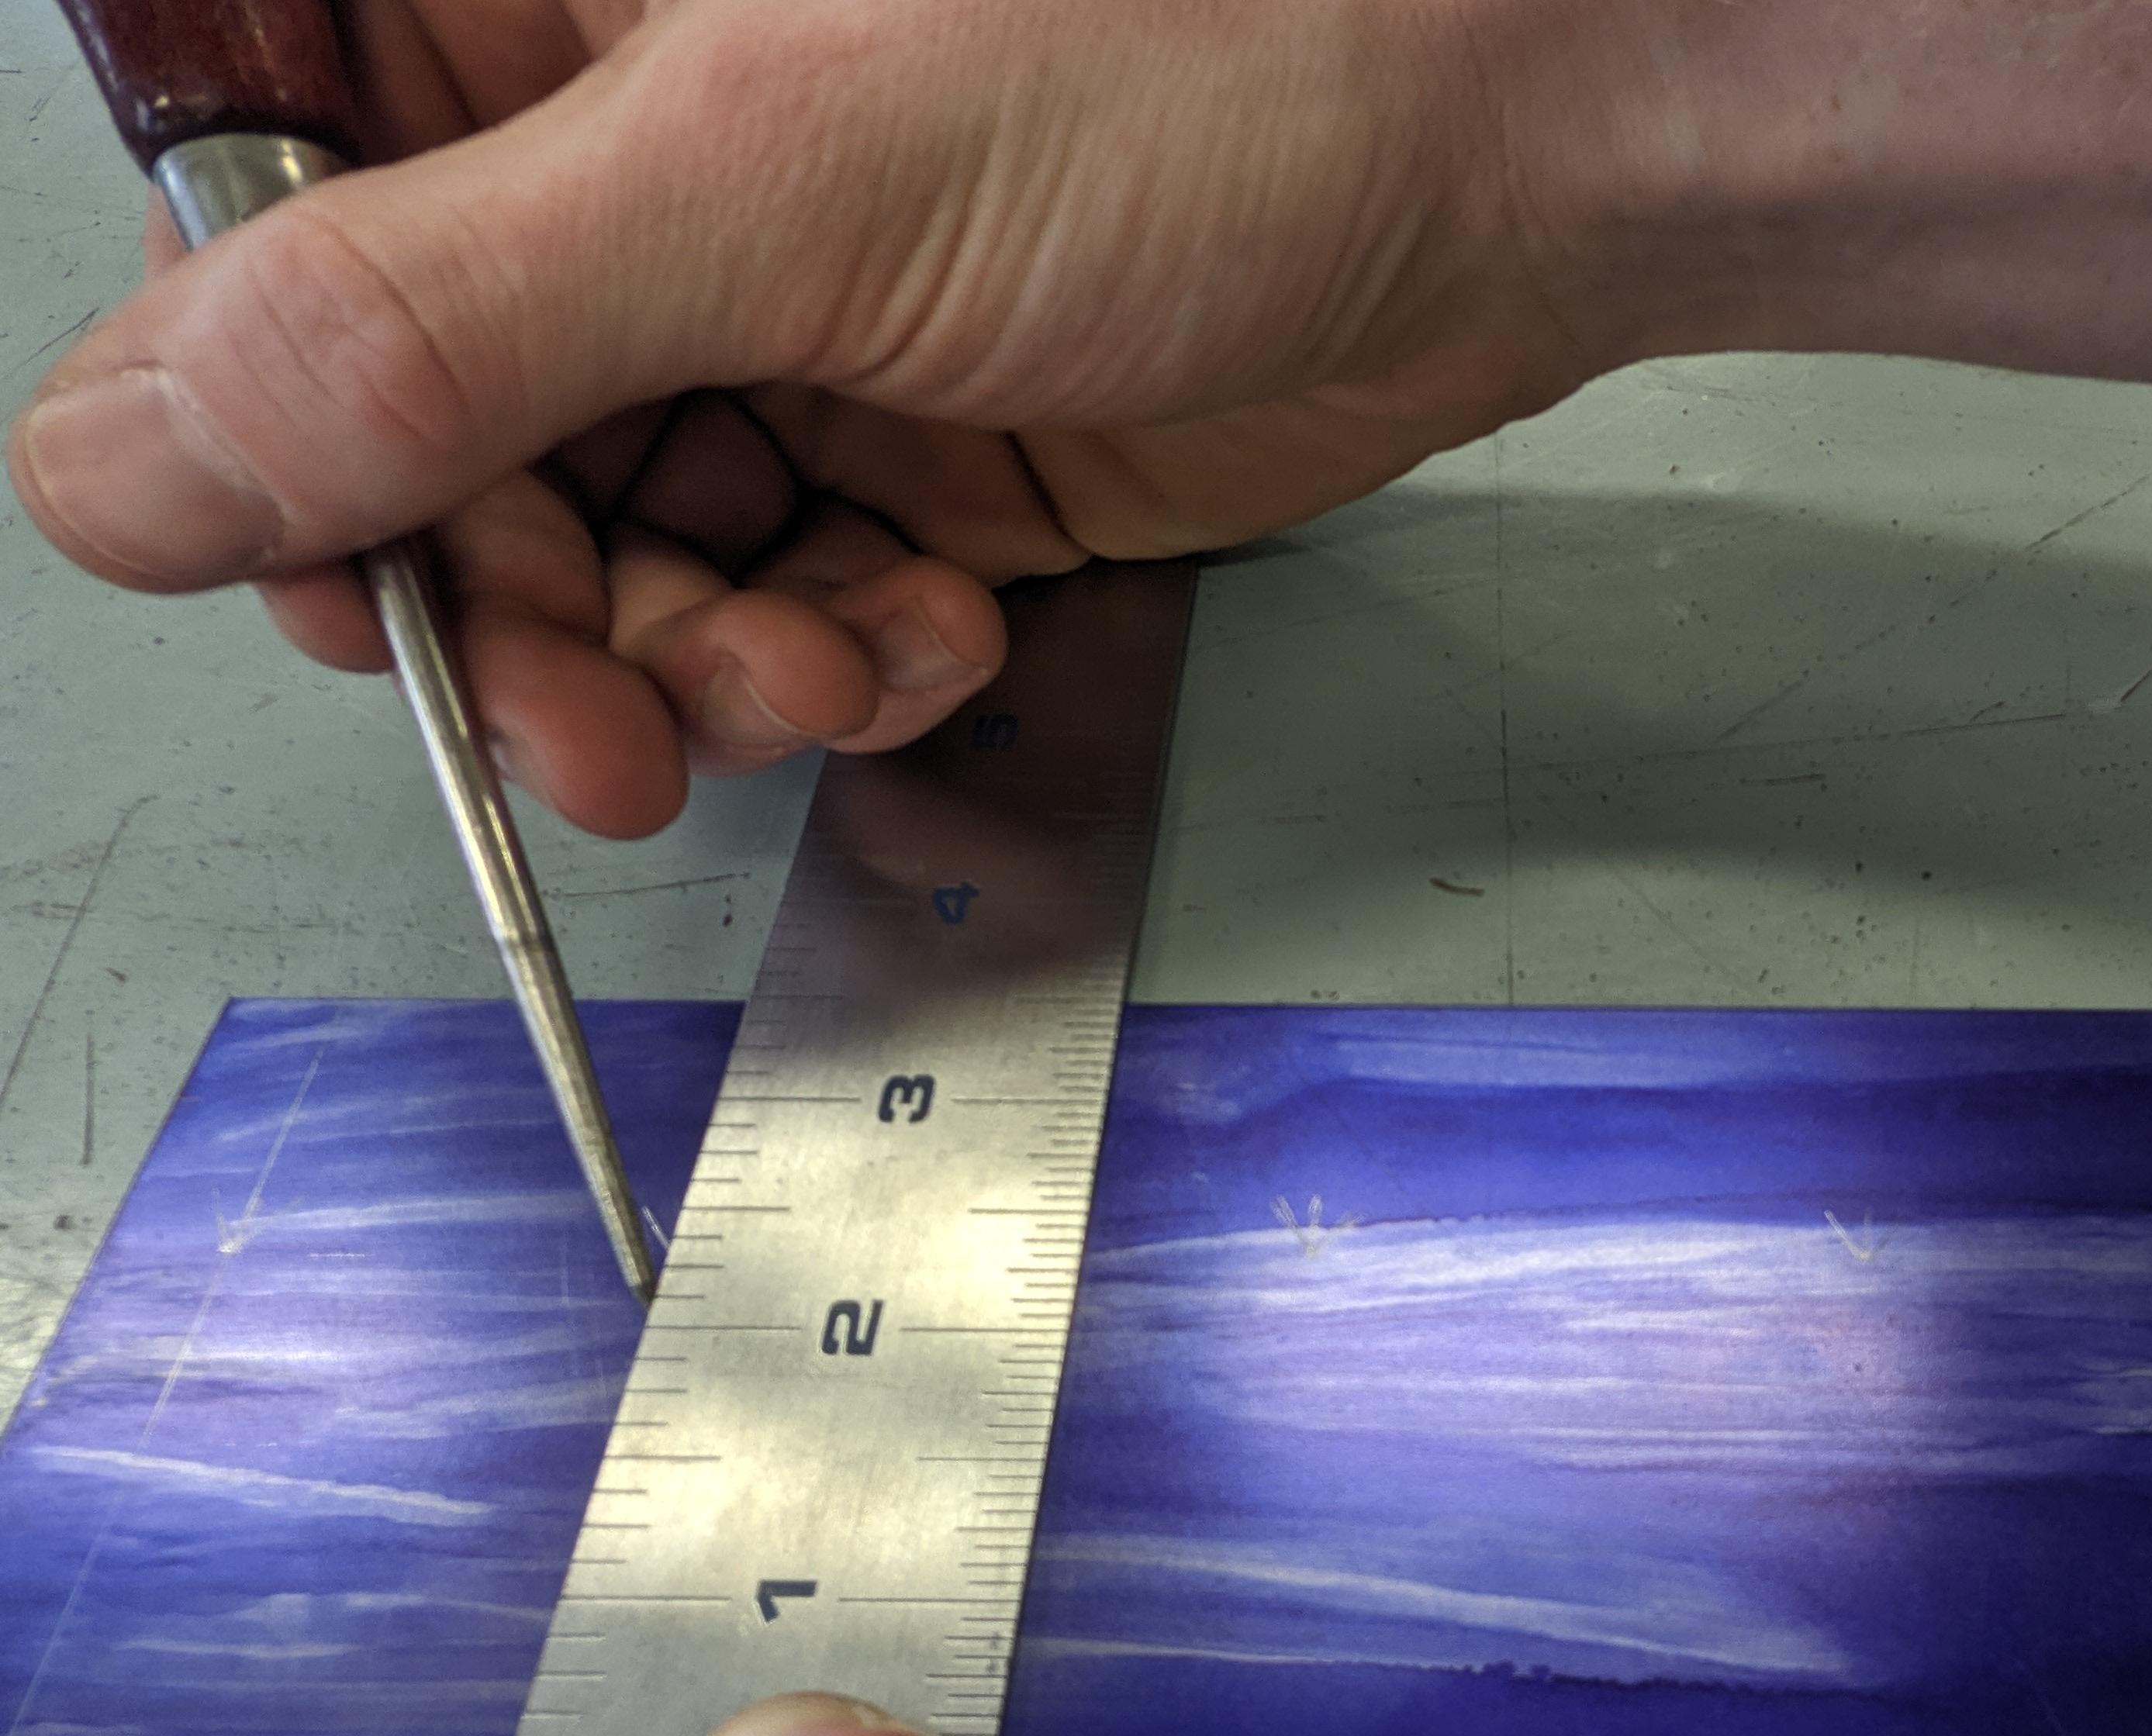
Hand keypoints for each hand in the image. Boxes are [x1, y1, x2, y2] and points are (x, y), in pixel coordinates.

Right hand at [6, 0, 1602, 835]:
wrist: (1500, 157)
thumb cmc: (1206, 52)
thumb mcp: (768, 179)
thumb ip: (440, 321)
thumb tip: (128, 451)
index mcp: (517, 1)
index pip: (255, 213)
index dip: (260, 416)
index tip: (330, 574)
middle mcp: (610, 154)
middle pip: (417, 433)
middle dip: (506, 613)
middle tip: (593, 733)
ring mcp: (752, 311)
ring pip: (594, 555)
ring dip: (679, 669)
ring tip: (808, 678)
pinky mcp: (882, 442)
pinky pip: (765, 600)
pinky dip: (827, 659)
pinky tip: (920, 631)